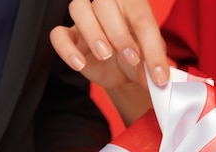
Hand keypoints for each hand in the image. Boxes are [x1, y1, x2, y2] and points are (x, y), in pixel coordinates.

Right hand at [50, 0, 168, 88]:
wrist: (122, 69)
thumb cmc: (135, 55)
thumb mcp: (148, 62)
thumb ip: (151, 67)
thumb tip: (155, 79)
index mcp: (132, 5)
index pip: (141, 18)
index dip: (151, 47)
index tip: (158, 75)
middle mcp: (107, 6)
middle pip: (105, 3)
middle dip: (119, 33)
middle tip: (129, 58)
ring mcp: (85, 19)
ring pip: (79, 8)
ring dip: (92, 32)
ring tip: (104, 55)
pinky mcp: (70, 36)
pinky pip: (58, 34)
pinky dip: (66, 48)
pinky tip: (80, 64)